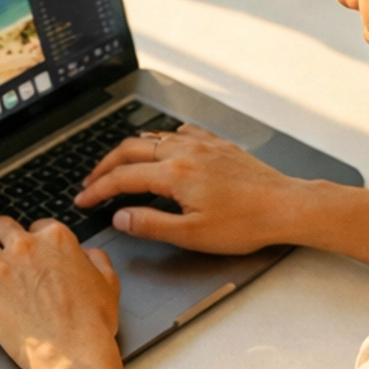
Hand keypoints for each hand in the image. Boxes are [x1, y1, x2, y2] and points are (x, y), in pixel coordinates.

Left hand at [0, 217, 119, 368]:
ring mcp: (1, 272)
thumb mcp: (108, 283)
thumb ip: (96, 261)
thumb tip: (90, 256)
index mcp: (56, 240)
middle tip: (0, 242)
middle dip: (1, 234)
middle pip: (3, 227)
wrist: (73, 353)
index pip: (39, 225)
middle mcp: (25, 249)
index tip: (35, 244)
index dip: (36, 235)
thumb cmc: (91, 322)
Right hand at [75, 124, 303, 255]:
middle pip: (131, 150)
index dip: (97, 189)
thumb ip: (151, 224)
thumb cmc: (245, 223)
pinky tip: (162, 148)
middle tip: (91, 182)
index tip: (83, 200)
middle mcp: (186, 152)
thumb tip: (120, 216)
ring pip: (154, 137)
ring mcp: (203, 144)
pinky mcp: (218, 144)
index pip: (123, 178)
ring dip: (130, 151)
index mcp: (175, 174)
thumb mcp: (192, 234)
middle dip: (105, 166)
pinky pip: (180, 134)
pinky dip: (162, 140)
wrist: (285, 206)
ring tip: (118, 166)